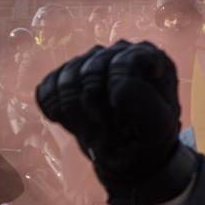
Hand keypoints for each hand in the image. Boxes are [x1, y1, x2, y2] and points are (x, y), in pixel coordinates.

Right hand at [36, 41, 191, 204]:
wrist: (130, 153)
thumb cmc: (149, 137)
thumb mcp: (156, 125)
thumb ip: (138, 100)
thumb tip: (113, 85)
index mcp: (149, 56)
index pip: (121, 63)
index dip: (115, 96)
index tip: (126, 124)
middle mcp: (120, 51)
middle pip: (89, 71)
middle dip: (95, 111)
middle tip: (110, 133)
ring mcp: (91, 60)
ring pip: (66, 80)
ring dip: (77, 115)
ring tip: (96, 130)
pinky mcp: (68, 74)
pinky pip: (47, 88)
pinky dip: (58, 113)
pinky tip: (79, 122)